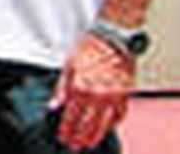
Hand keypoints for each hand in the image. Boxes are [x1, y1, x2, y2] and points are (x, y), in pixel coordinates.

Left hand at [51, 32, 133, 149]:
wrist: (113, 38)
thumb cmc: (89, 48)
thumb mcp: (68, 66)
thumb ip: (61, 89)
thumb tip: (54, 105)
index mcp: (80, 88)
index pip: (71, 117)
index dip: (67, 130)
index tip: (63, 137)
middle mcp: (97, 95)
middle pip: (88, 125)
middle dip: (80, 138)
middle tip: (75, 145)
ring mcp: (113, 96)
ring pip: (105, 124)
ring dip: (97, 136)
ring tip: (90, 142)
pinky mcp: (125, 93)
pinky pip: (120, 114)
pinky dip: (114, 123)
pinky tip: (108, 127)